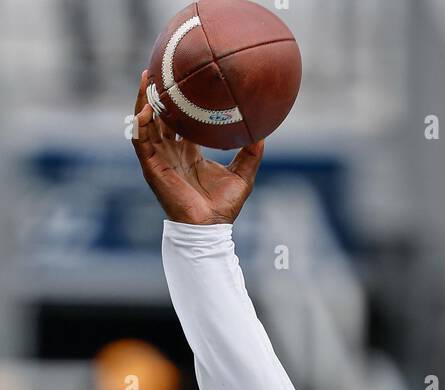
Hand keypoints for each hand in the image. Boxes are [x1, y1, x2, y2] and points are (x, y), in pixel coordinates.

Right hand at [131, 71, 263, 224]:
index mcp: (188, 152)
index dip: (177, 100)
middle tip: (157, 67)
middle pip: (158, 116)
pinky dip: (141, 124)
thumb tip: (264, 131)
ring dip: (143, 100)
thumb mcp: (243, 174)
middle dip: (155, 93)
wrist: (210, 227)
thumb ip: (252, 152)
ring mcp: (159, 159)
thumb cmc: (224, 206)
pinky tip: (146, 108)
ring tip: (146, 78)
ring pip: (145, 124)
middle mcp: (171, 152)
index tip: (181, 77)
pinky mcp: (152, 168)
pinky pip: (141, 141)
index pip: (179, 120)